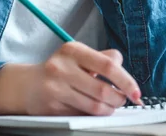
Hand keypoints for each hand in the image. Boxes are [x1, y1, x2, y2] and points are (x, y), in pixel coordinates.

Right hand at [23, 43, 141, 114]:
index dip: (126, 81)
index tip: (136, 92)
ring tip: (109, 106)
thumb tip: (123, 66)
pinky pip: (83, 115)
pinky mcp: (53, 106)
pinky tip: (94, 109)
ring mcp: (56, 87)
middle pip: (103, 89)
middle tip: (122, 100)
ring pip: (95, 106)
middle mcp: (63, 66)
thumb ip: (101, 58)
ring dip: (108, 109)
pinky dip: (94, 116)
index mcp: (73, 50)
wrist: (28, 85)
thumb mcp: (78, 56)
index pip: (108, 65)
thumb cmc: (59, 69)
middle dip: (119, 99)